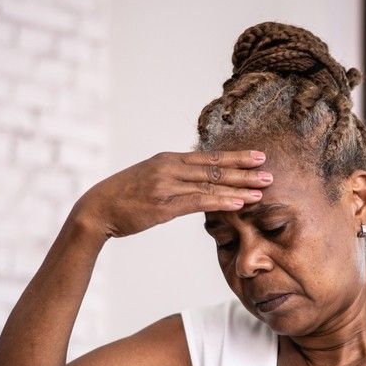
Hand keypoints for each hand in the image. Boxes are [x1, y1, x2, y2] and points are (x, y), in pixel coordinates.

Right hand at [75, 149, 271, 239]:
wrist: (97, 208)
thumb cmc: (122, 197)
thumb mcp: (148, 179)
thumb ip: (172, 178)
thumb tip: (193, 182)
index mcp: (168, 160)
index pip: (208, 157)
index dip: (235, 156)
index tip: (257, 156)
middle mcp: (170, 168)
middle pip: (215, 167)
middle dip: (244, 169)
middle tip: (269, 170)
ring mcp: (167, 185)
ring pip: (211, 184)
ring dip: (239, 186)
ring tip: (262, 189)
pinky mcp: (164, 205)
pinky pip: (199, 202)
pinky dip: (222, 201)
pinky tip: (239, 202)